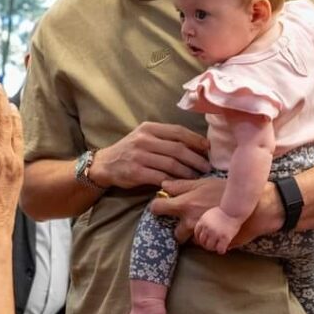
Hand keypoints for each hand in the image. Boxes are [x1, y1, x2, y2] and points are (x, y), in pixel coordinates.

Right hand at [87, 122, 209, 189]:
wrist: (105, 164)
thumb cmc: (130, 151)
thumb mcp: (144, 137)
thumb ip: (165, 139)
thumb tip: (195, 145)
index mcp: (149, 128)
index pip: (178, 131)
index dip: (196, 140)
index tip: (208, 149)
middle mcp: (144, 140)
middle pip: (178, 149)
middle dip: (196, 159)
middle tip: (207, 167)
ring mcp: (139, 156)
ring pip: (172, 164)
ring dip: (188, 172)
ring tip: (197, 177)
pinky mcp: (136, 172)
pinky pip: (160, 177)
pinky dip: (173, 181)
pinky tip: (180, 184)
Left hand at [153, 177, 281, 247]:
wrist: (256, 205)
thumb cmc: (228, 191)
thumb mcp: (203, 182)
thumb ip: (181, 185)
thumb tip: (163, 185)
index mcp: (185, 205)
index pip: (157, 208)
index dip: (157, 208)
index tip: (161, 208)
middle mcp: (190, 222)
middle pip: (175, 234)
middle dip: (181, 229)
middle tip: (190, 222)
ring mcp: (202, 236)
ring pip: (192, 242)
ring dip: (196, 236)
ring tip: (207, 228)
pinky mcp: (215, 245)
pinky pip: (207, 246)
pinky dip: (210, 241)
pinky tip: (217, 232)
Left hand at [193, 206, 244, 253]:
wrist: (233, 209)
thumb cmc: (224, 210)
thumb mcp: (209, 214)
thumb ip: (205, 222)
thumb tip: (203, 229)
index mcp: (202, 222)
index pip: (197, 234)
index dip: (200, 238)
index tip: (204, 241)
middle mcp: (207, 229)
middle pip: (202, 241)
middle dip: (206, 244)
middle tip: (211, 246)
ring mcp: (215, 234)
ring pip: (209, 247)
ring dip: (213, 248)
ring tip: (217, 248)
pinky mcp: (224, 238)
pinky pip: (220, 249)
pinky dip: (221, 251)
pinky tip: (223, 249)